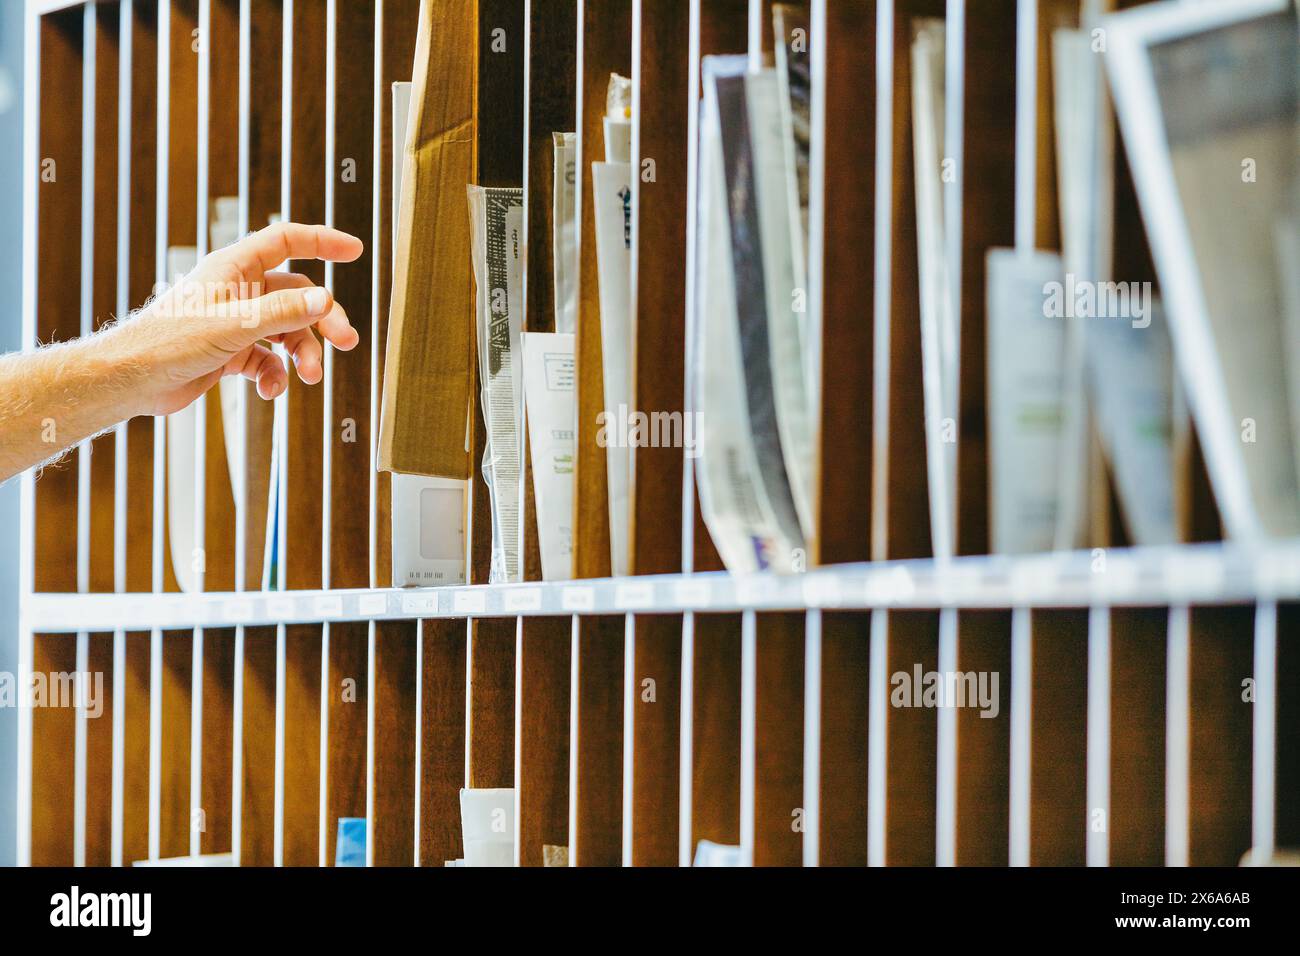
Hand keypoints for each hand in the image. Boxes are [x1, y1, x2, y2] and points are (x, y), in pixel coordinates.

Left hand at [112, 222, 364, 417]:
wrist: (131, 380)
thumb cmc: (169, 342)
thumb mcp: (235, 324)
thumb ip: (283, 311)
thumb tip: (327, 299)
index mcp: (234, 268)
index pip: (286, 242)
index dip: (322, 242)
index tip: (355, 250)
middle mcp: (238, 291)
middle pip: (298, 295)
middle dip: (323, 319)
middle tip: (346, 342)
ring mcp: (236, 322)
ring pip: (287, 331)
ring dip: (303, 354)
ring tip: (309, 377)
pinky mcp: (230, 352)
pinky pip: (268, 360)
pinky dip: (275, 376)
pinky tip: (271, 391)